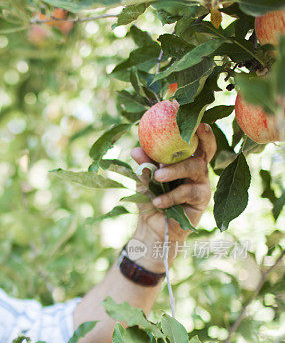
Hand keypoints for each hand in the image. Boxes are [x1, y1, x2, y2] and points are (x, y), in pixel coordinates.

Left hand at [130, 122, 216, 246]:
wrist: (153, 227)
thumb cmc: (151, 198)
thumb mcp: (144, 179)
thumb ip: (144, 165)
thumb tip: (136, 150)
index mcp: (185, 158)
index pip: (195, 139)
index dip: (196, 126)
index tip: (191, 114)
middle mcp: (198, 167)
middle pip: (206, 148)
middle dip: (202, 137)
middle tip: (192, 131)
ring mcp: (202, 182)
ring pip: (195, 167)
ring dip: (175, 170)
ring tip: (157, 176)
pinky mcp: (202, 199)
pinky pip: (188, 191)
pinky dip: (170, 196)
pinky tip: (156, 201)